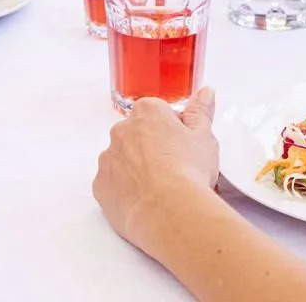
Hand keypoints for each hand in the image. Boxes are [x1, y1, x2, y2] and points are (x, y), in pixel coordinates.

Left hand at [94, 88, 218, 251]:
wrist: (169, 211)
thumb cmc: (188, 171)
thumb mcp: (204, 136)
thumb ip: (201, 111)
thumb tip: (205, 93)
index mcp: (147, 112)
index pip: (157, 113)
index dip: (172, 131)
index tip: (182, 147)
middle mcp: (122, 130)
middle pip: (136, 134)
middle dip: (150, 148)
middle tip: (173, 168)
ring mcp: (108, 158)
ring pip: (121, 159)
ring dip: (135, 169)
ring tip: (159, 189)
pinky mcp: (100, 185)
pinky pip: (111, 184)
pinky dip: (124, 191)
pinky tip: (143, 201)